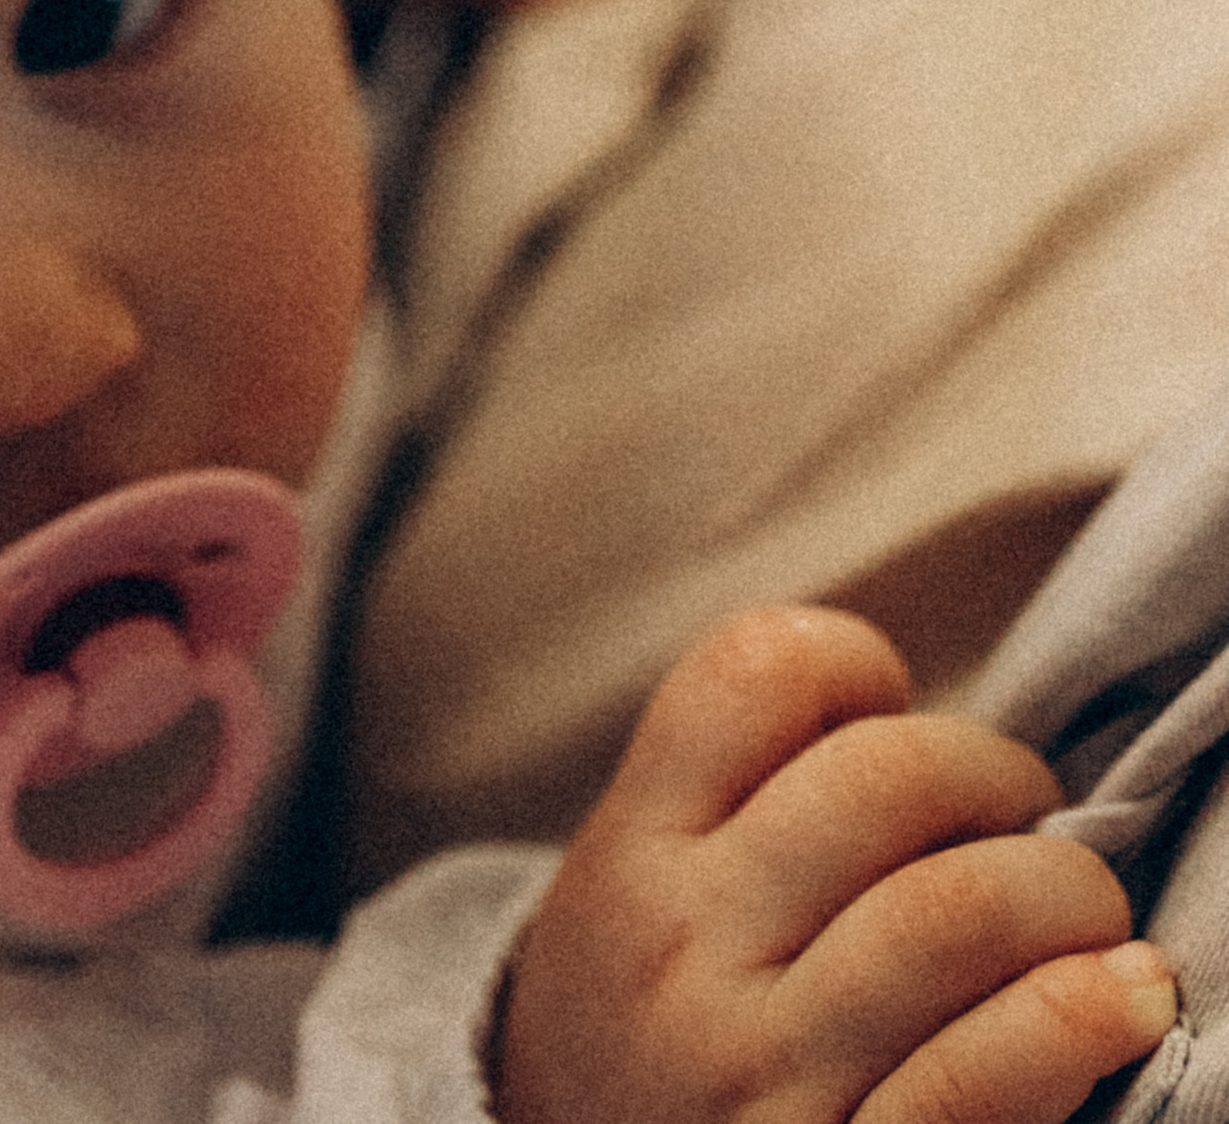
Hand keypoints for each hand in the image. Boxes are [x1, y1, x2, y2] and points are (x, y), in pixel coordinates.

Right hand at [500, 608, 1177, 1123]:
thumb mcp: (622, 895)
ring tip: (1084, 913)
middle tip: (1027, 815)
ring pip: (954, 912)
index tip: (895, 715)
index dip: (858, 663)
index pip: (758, 672)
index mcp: (632, 852)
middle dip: (999, 774)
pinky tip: (1119, 999)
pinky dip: (1075, 1020)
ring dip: (1065, 892)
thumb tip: (927, 737)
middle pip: (885, 778)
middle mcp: (687, 948)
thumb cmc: (636, 1038)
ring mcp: (762, 1071)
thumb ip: (728, 802)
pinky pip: (979, 1077)